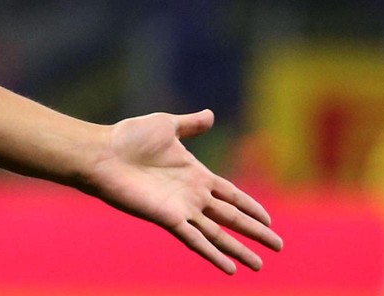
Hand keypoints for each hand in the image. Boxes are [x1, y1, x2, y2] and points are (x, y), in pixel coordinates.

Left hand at [86, 109, 282, 272]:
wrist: (103, 153)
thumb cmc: (129, 137)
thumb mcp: (167, 125)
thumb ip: (190, 125)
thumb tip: (210, 115)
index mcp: (196, 174)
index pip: (232, 195)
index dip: (251, 206)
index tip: (270, 219)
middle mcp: (193, 195)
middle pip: (232, 218)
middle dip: (256, 232)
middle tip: (280, 246)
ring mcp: (182, 209)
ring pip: (219, 234)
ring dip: (240, 249)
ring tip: (260, 266)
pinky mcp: (168, 219)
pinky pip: (197, 240)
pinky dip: (214, 254)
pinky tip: (230, 268)